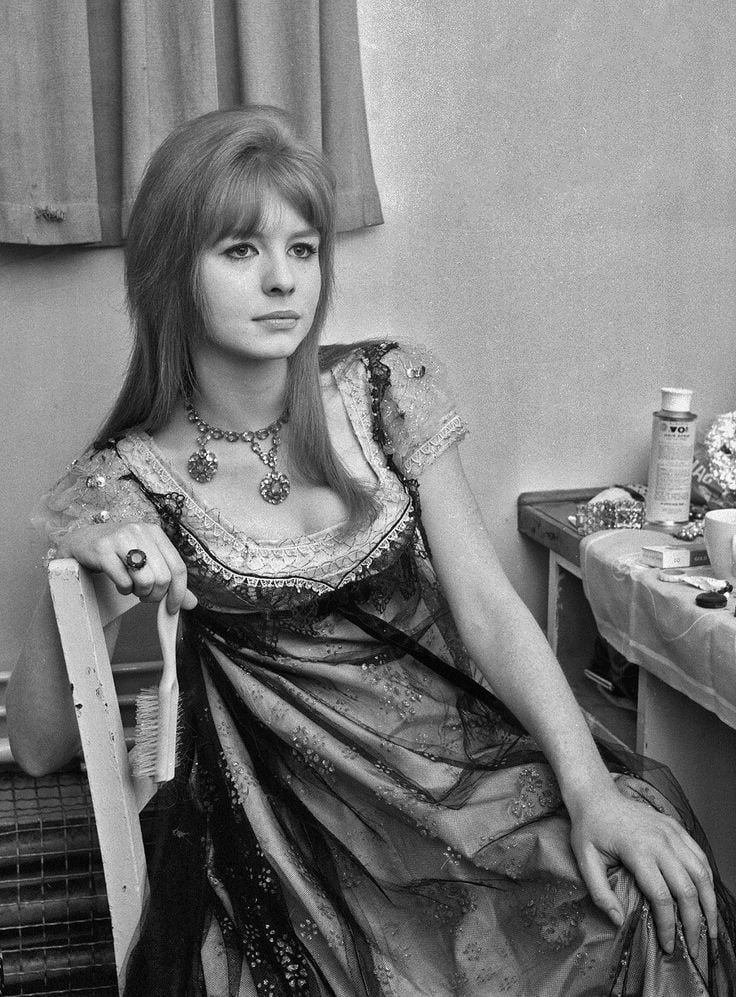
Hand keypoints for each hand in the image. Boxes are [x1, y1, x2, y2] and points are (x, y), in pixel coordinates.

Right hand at [55, 522, 196, 614]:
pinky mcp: (102, 549)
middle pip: (163, 577)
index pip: (178, 567)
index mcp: (156, 533)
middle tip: (145, 596)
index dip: (179, 592)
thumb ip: (170, 581)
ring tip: (132, 588)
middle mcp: (140, 531)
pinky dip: (123, 590)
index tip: (172, 608)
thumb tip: (192, 603)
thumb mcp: (147, 561)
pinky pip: (123, 581)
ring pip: (145, 579)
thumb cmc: (119, 555)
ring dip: (139, 592)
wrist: (82, 542)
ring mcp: (120, 538)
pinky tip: (119, 583)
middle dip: (155, 595)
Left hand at [568, 781, 716, 959]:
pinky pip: (700, 856)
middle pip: (687, 889)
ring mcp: (671, 833)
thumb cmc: (589, 829)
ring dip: (709, 904)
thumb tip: (618, 921)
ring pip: (701, 873)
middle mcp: (660, 841)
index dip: (668, 926)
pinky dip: (708, 880)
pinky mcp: (676, 828)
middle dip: (694, 923)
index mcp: (638, 851)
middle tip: (693, 948)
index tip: (668, 946)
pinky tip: (707, 898)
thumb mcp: (585, 860)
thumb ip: (600, 893)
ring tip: (710, 928)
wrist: (596, 796)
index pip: (661, 897)